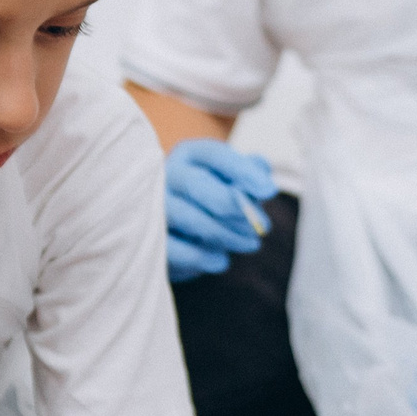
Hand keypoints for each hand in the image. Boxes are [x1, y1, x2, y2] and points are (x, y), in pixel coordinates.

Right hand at [164, 141, 275, 281]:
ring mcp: (151, 206)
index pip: (215, 155)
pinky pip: (174, 249)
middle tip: (263, 226)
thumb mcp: (232, 180)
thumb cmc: (212, 198)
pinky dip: (202, 257)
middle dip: (234, 206)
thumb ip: (250, 171)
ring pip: (188, 218)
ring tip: (251, 244)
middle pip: (197, 184)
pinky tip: (221, 260)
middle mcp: (165, 175)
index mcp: (189, 155)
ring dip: (226, 234)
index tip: (269, 191)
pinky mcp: (147, 238)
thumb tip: (260, 169)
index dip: (243, 171)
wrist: (175, 230)